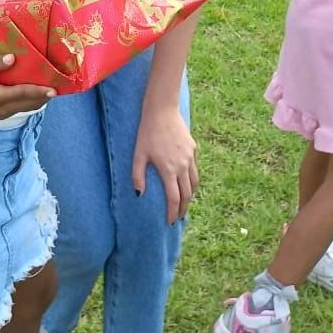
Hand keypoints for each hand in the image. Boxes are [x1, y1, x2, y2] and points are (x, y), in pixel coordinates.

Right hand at [0, 55, 54, 119]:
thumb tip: (14, 58)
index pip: (24, 94)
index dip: (40, 92)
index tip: (54, 90)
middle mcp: (2, 109)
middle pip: (29, 104)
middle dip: (44, 97)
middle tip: (58, 88)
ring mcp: (1, 115)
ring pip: (25, 108)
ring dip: (37, 101)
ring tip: (49, 92)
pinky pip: (19, 110)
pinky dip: (28, 103)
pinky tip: (33, 95)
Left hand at [132, 105, 197, 223]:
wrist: (162, 111)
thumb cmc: (147, 132)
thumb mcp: (138, 154)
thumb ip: (138, 176)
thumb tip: (139, 195)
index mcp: (169, 170)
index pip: (174, 199)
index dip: (173, 213)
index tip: (170, 222)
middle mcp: (183, 166)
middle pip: (187, 194)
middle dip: (183, 208)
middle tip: (179, 217)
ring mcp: (190, 157)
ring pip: (195, 183)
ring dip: (190, 196)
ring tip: (184, 203)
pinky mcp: (193, 149)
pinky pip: (195, 169)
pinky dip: (192, 180)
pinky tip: (186, 181)